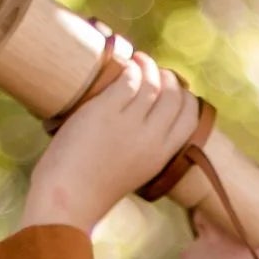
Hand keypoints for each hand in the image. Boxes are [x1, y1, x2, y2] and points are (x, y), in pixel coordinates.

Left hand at [23, 50, 201, 231]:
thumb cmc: (94, 188)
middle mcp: (151, 138)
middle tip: (155, 70)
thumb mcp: (135, 171)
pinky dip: (130, 69)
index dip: (186, 98)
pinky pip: (128, 80)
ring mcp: (129, 124)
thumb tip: (149, 116)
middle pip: (174, 96)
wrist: (68, 198)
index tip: (175, 89)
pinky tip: (124, 66)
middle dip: (169, 78)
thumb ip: (147, 147)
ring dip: (148, 66)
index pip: (191, 117)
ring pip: (152, 83)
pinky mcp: (105, 112)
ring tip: (138, 60)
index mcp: (162, 156)